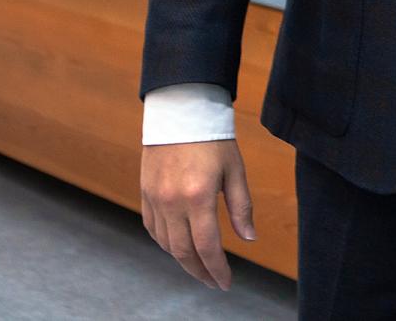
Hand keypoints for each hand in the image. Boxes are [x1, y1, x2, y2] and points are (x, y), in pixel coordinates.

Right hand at [141, 139, 254, 288]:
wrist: (181, 112)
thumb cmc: (213, 139)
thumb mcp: (235, 170)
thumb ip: (241, 206)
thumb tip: (249, 238)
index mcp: (199, 197)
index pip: (207, 246)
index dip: (217, 269)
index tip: (225, 283)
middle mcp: (173, 202)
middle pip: (184, 252)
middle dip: (200, 272)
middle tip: (213, 282)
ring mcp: (156, 199)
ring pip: (166, 244)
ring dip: (183, 260)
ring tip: (200, 267)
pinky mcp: (145, 194)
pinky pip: (153, 229)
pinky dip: (166, 243)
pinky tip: (178, 247)